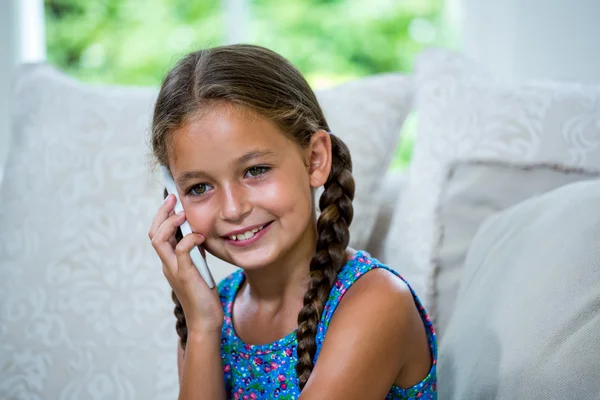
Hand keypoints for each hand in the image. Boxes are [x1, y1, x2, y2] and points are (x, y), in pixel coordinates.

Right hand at [148, 194, 223, 333]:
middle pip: (153, 234)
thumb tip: (197, 234)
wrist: (206, 320)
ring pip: (159, 241)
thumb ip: (194, 252)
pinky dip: (188, 240)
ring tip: (182, 214)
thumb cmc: (203, 295)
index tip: (172, 200)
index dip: (162, 216)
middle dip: (161, 213)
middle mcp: (167, 264)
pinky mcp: (185, 275)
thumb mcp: (198, 267)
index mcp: (169, 261)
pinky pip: (180, 252)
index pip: (158, 234)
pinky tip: (199, 236)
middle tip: (173, 198)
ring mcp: (173, 270)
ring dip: (169, 223)